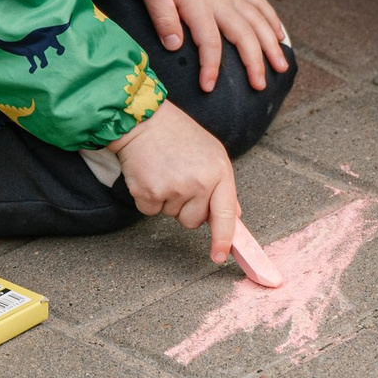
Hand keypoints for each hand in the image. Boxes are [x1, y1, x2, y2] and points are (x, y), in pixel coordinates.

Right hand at [112, 101, 239, 260]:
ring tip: (165, 171)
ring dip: (167, 200)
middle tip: (178, 177)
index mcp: (220, 171)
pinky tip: (150, 175)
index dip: (224, 239)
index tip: (219, 256)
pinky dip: (148, 198)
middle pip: (194, 221)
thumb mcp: (211, 153)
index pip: (226, 214)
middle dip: (186, 207)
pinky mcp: (150, 193)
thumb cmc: (178, 136)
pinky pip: (151, 212)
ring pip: (172, 216)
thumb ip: (223, 185)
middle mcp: (200, 182)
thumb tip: (235, 216)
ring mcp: (175, 188)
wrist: (142, 120)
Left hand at [133, 0, 288, 92]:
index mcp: (199, 5)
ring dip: (272, 45)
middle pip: (245, 35)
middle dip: (255, 62)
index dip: (211, 67)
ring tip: (281, 67)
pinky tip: (281, 37)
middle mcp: (221, 1)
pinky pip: (260, 4)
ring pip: (259, 21)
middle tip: (260, 86)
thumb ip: (162, 17)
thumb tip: (174, 44)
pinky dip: (273, 21)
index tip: (209, 87)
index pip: (210, 42)